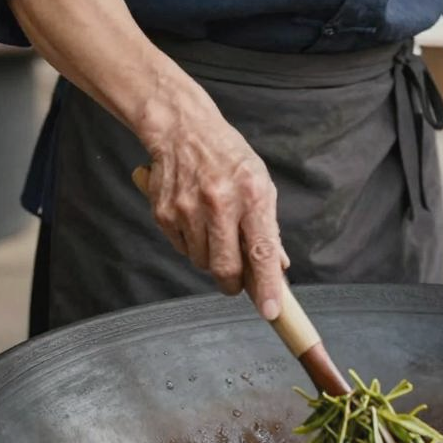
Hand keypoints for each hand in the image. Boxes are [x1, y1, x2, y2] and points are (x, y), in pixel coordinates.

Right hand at [139, 103, 289, 318]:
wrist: (184, 130)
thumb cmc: (228, 158)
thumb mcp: (261, 184)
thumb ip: (268, 228)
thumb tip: (277, 267)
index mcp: (251, 194)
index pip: (261, 250)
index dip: (267, 286)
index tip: (271, 311)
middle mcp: (219, 203)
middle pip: (226, 268)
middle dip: (234, 283)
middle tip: (238, 280)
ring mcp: (188, 209)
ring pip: (201, 262)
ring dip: (211, 259)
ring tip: (214, 231)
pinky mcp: (164, 213)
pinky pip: (181, 249)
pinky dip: (192, 245)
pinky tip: (195, 220)